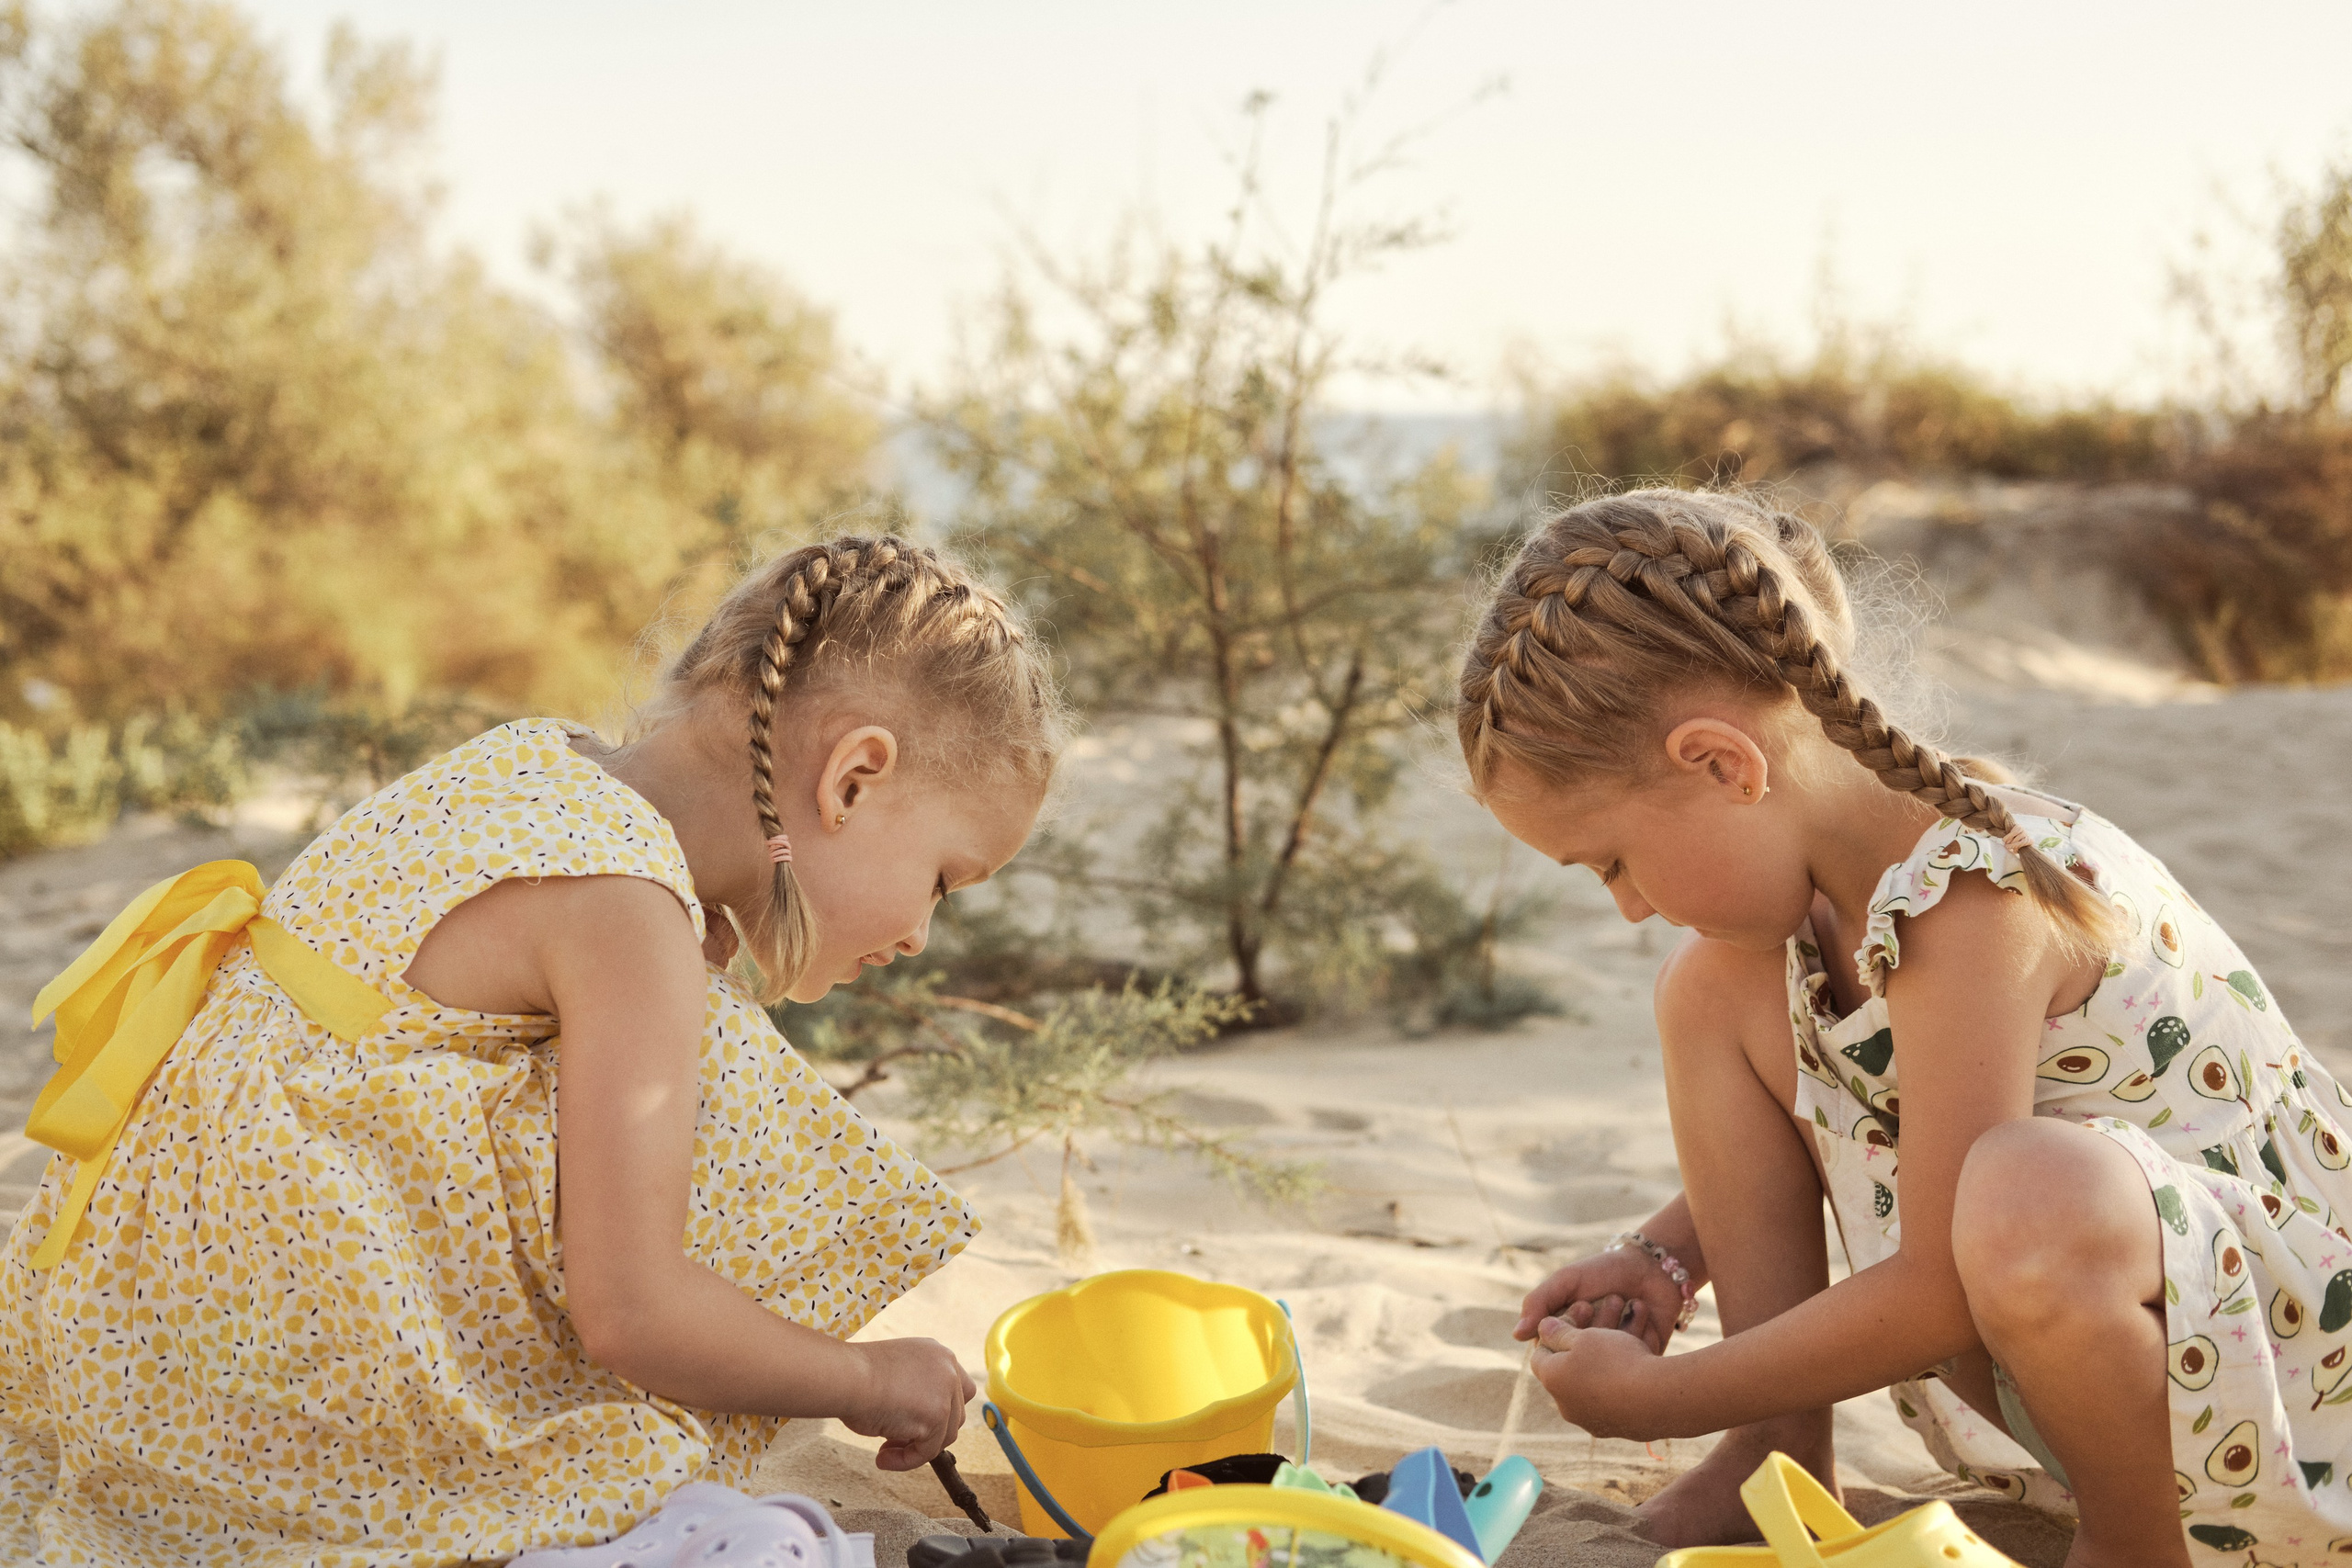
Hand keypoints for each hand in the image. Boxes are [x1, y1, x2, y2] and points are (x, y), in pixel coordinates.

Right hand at [842, 1337, 976, 1470]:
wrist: (845, 1378)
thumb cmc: (856, 1376)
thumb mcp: (896, 1376)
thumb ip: (916, 1392)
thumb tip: (919, 1426)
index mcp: (937, 1354)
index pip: (958, 1387)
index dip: (941, 1410)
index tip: (915, 1424)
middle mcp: (948, 1368)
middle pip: (955, 1414)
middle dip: (928, 1432)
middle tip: (894, 1440)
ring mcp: (946, 1391)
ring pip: (945, 1436)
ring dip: (916, 1448)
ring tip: (885, 1451)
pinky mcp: (938, 1416)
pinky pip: (927, 1452)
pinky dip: (906, 1461)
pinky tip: (882, 1459)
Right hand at [1514, 1248, 1683, 1353]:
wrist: (1651, 1266)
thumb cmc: (1604, 1271)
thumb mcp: (1567, 1280)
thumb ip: (1539, 1302)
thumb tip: (1516, 1335)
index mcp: (1567, 1335)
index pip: (1556, 1349)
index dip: (1570, 1329)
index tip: (1585, 1303)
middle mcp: (1590, 1351)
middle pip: (1585, 1357)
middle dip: (1597, 1325)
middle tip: (1607, 1300)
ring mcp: (1617, 1358)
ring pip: (1611, 1359)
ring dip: (1620, 1326)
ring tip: (1627, 1300)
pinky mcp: (1644, 1360)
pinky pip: (1636, 1359)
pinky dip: (1639, 1332)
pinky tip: (1642, 1309)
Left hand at [1530, 1316, 1667, 1439]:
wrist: (1659, 1399)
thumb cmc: (1616, 1360)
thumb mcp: (1584, 1336)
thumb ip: (1558, 1331)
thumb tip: (1541, 1328)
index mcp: (1552, 1380)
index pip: (1540, 1354)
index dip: (1554, 1334)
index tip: (1574, 1321)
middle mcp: (1566, 1406)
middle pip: (1566, 1371)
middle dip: (1580, 1349)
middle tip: (1599, 1333)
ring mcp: (1591, 1422)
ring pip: (1590, 1386)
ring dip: (1600, 1367)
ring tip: (1622, 1347)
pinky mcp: (1616, 1431)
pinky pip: (1611, 1402)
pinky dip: (1617, 1386)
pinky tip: (1634, 1371)